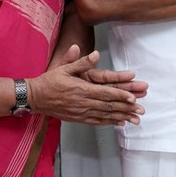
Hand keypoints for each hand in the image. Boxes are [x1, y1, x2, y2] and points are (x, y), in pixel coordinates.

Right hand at [29, 45, 145, 125]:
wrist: (34, 97)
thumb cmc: (49, 81)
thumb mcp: (64, 68)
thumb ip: (81, 62)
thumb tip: (95, 54)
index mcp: (81, 89)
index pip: (105, 93)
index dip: (120, 95)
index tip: (133, 97)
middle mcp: (82, 102)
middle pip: (108, 106)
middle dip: (126, 108)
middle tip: (141, 110)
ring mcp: (80, 112)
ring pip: (105, 115)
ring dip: (121, 117)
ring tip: (135, 119)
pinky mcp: (78, 118)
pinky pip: (96, 121)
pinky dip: (109, 122)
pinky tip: (120, 123)